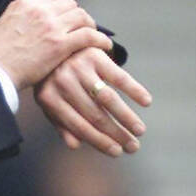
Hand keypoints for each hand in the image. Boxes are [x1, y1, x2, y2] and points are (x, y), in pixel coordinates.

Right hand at [0, 0, 113, 90]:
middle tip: (84, 29)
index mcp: (24, 4)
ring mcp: (51, 26)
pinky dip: (100, 40)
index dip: (63, 11)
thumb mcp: (3, 28)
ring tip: (96, 38)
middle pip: (70, 6)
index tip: (67, 22)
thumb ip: (19, 23)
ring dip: (91, 26)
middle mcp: (39, 10)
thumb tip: (27, 29)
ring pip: (82, 17)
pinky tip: (105, 47)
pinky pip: (89, 36)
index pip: (53, 0)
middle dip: (79, 17)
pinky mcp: (60, 44)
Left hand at [33, 46, 151, 155]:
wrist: (54, 43)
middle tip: (133, 147)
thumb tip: (75, 145)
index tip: (117, 152)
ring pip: (108, 99)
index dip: (99, 141)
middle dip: (117, 134)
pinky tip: (146, 101)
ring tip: (140, 131)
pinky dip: (134, 89)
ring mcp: (79, 68)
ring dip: (127, 117)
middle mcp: (63, 83)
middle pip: (95, 115)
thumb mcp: (49, 101)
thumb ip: (60, 123)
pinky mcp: (95, 55)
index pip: (78, 126)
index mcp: (49, 98)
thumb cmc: (53, 79)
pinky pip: (119, 77)